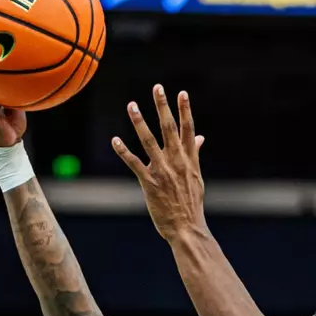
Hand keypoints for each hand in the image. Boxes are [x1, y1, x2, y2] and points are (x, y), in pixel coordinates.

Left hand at [112, 85, 207, 239]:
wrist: (187, 228)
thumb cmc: (191, 204)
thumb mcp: (197, 177)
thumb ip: (195, 154)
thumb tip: (201, 138)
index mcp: (190, 160)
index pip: (188, 129)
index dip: (185, 110)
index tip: (182, 93)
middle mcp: (177, 162)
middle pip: (169, 128)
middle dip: (163, 107)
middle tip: (158, 88)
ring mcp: (163, 171)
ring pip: (149, 141)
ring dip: (139, 122)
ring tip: (132, 105)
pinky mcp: (149, 183)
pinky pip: (134, 163)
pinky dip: (124, 151)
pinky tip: (115, 140)